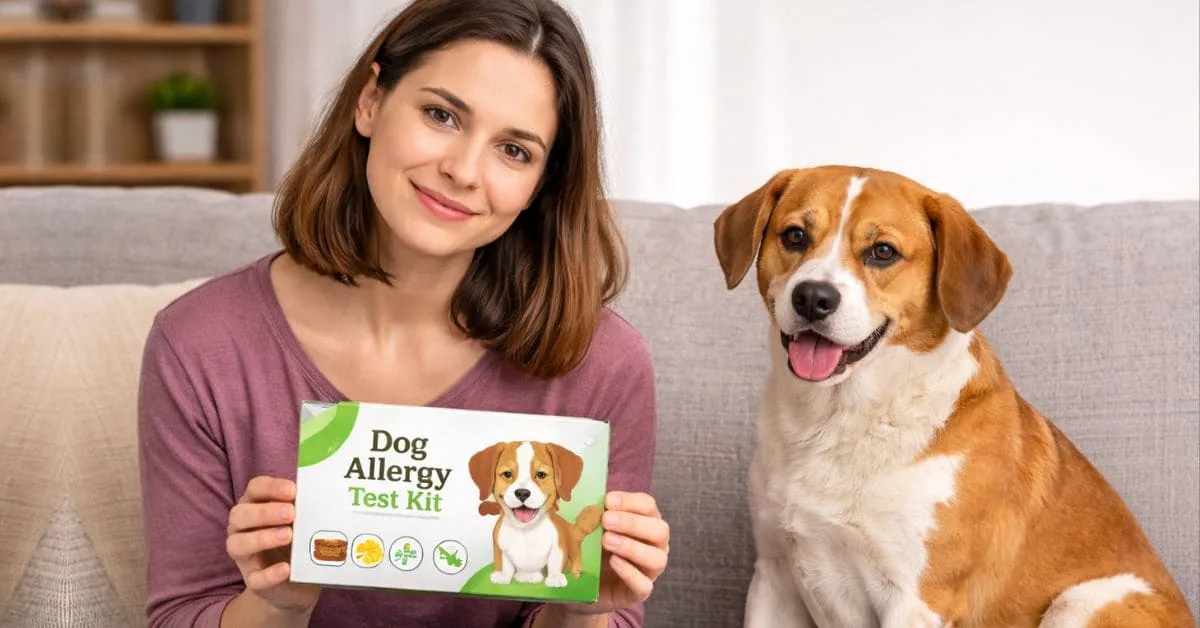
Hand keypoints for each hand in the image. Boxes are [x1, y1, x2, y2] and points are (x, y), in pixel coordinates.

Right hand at [225, 476, 319, 612]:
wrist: (300, 582)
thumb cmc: (300, 540)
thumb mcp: (305, 520)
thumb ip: (307, 508)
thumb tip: (322, 495)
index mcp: (256, 505)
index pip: (255, 488)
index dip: (270, 487)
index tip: (292, 491)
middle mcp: (242, 528)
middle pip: (239, 514)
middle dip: (264, 512)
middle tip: (291, 514)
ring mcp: (245, 556)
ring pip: (236, 545)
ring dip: (262, 538)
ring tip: (288, 536)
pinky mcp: (254, 581)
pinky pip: (254, 579)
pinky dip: (269, 574)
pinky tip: (286, 569)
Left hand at [563, 491, 669, 616]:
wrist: (585, 584)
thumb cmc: (595, 549)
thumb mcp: (595, 530)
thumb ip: (596, 516)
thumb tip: (587, 502)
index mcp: (646, 523)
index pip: (648, 506)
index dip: (630, 501)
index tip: (608, 501)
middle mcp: (656, 545)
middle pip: (659, 530)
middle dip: (632, 523)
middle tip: (606, 520)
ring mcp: (650, 570)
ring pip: (657, 558)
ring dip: (632, 547)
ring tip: (607, 541)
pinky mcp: (640, 592)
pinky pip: (643, 585)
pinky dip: (629, 572)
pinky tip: (613, 562)